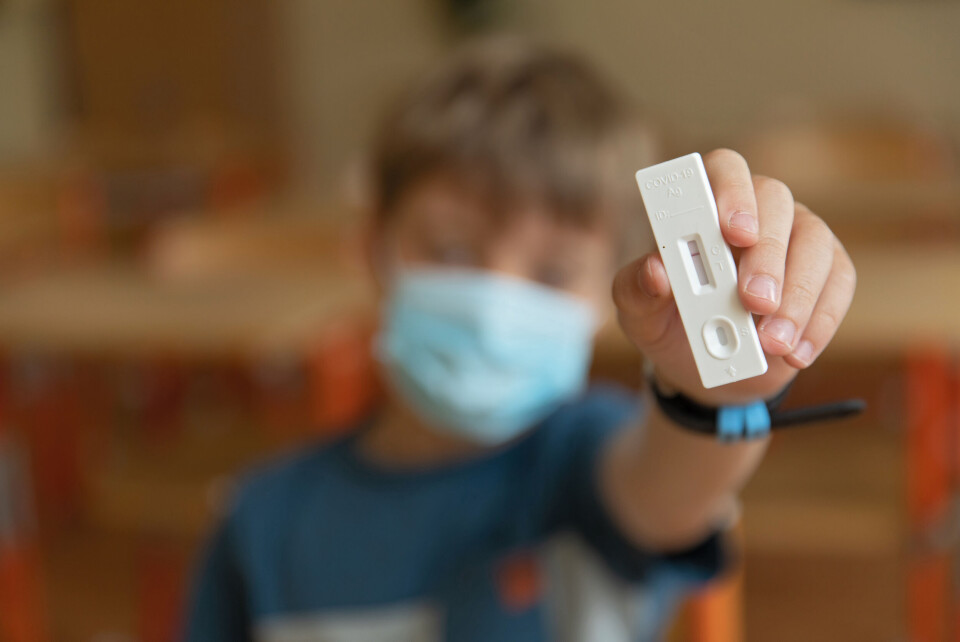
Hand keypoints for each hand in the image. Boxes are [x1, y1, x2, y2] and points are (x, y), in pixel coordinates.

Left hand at [612, 149, 855, 405]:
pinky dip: (819, 321)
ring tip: (772, 343)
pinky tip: (795, 353)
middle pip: (774, 204)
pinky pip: (838, 284)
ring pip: (814, 244)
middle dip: (765, 255)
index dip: (731, 193)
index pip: (724, 169)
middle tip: (754, 301)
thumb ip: (638, 288)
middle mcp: (758, 209)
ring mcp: (798, 236)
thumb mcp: (639, 312)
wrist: (704, 367)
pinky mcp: (830, 271)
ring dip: (796, 297)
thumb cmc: (668, 322)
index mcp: (705, 204)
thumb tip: (655, 270)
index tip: (731, 231)